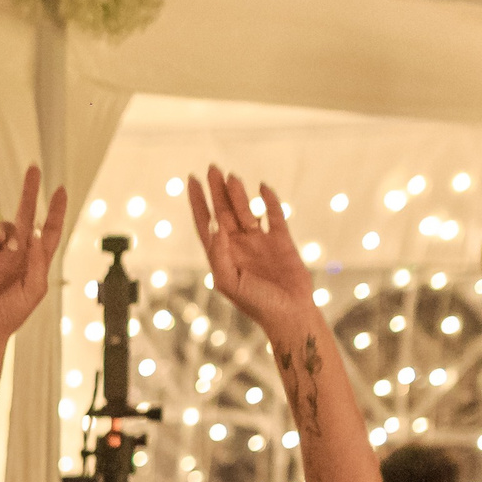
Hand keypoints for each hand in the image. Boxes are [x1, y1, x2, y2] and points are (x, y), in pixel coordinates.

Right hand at [0, 165, 67, 347]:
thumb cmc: (12, 313)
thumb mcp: (35, 288)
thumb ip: (39, 261)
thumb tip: (37, 235)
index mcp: (37, 261)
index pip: (51, 231)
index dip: (57, 211)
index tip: (60, 189)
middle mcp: (19, 254)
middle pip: (28, 218)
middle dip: (31, 193)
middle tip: (34, 168)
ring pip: (7, 226)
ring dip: (11, 230)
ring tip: (9, 250)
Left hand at [187, 166, 314, 341]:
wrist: (289, 313)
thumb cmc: (255, 303)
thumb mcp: (228, 281)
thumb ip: (218, 254)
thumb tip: (214, 226)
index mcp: (222, 255)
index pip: (206, 223)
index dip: (198, 202)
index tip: (192, 181)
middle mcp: (239, 245)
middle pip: (225, 212)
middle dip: (217, 191)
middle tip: (212, 168)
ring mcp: (260, 242)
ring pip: (247, 210)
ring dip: (239, 194)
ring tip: (232, 176)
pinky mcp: (282, 241)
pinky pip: (275, 215)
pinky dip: (270, 201)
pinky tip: (262, 187)